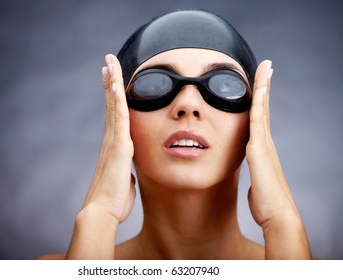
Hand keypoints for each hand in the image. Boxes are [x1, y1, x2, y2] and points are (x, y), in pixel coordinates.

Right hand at [82, 54, 135, 222]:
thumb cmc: (113, 201)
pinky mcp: (118, 146)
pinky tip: (116, 83)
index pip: (114, 115)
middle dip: (110, 82)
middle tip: (107, 63)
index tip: (111, 81)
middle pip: (111, 104)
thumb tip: (129, 176)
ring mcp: (113, 141)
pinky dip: (118, 99)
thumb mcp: (125, 183)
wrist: (102, 212)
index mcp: (115, 146)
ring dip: (112, 82)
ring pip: (114, 105)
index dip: (113, 97)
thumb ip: (127, 175)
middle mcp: (111, 139)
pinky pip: (119, 117)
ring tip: (109, 62)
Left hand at [246, 60, 310, 258]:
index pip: (260, 120)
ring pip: (262, 110)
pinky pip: (258, 121)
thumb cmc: (267, 203)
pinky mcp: (260, 150)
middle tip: (266, 66)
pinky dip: (259, 104)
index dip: (260, 102)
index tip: (260, 85)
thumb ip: (255, 175)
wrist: (278, 216)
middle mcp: (265, 143)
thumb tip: (254, 178)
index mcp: (262, 150)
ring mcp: (264, 145)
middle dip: (264, 86)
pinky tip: (258, 89)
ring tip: (265, 68)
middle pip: (264, 108)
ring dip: (263, 88)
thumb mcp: (257, 184)